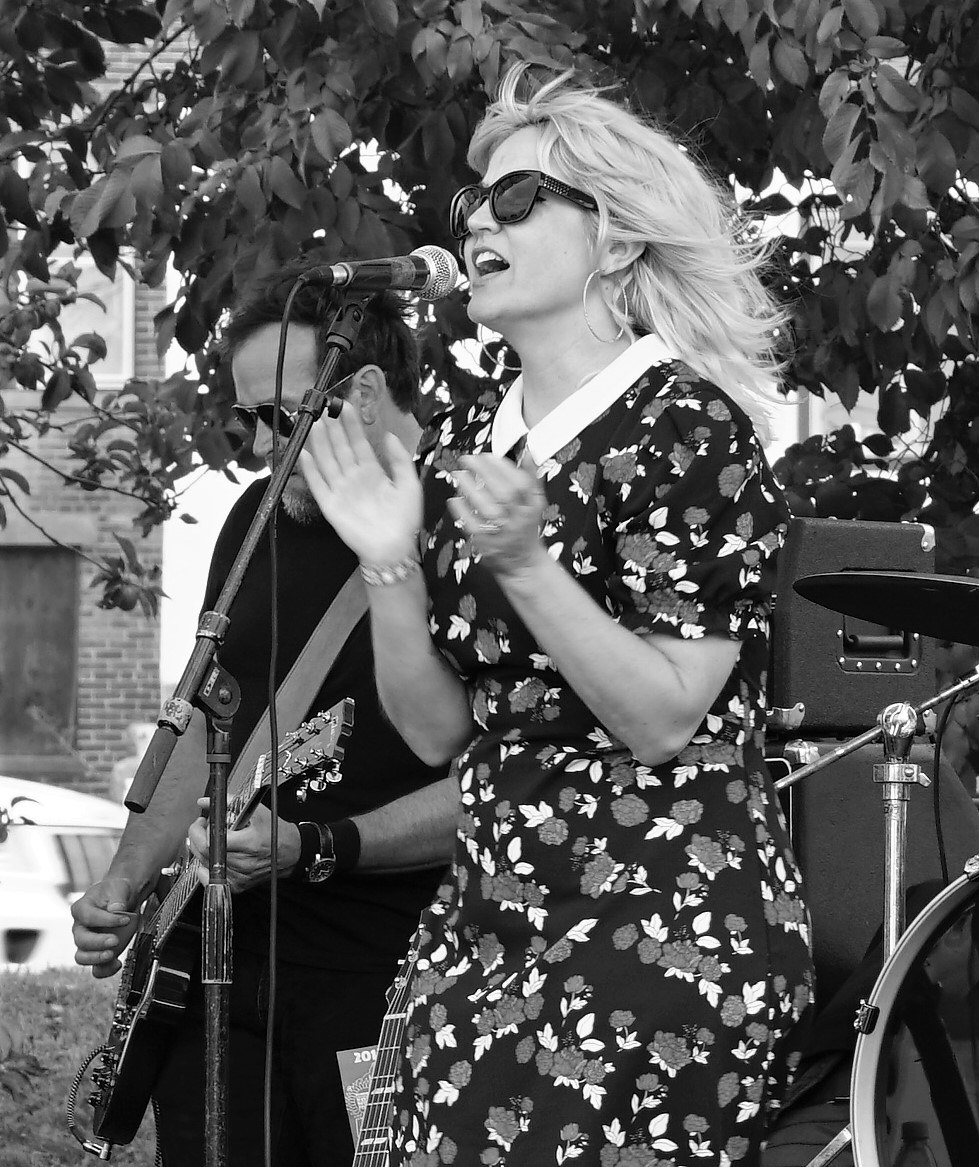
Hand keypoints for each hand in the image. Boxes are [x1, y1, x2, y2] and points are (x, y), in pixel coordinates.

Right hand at [71, 877, 138, 978]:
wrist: (122, 898)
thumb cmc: (116, 891)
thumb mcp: (119, 887)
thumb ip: (118, 896)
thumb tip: (116, 909)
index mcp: (81, 908)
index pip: (88, 917)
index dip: (106, 920)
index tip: (125, 919)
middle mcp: (79, 927)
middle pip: (81, 940)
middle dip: (98, 943)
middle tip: (115, 940)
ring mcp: (86, 942)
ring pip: (82, 957)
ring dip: (97, 959)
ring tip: (113, 955)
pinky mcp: (97, 953)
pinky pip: (95, 967)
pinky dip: (104, 970)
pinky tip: (117, 964)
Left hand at [188, 800, 301, 892]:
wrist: (291, 852)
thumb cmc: (275, 833)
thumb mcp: (256, 811)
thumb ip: (229, 803)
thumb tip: (206, 801)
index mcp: (249, 843)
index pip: (213, 841)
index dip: (202, 831)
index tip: (204, 822)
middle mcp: (244, 862)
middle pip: (205, 853)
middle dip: (197, 837)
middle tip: (202, 827)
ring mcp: (240, 876)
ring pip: (205, 864)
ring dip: (202, 850)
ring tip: (211, 839)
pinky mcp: (237, 885)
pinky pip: (211, 878)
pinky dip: (206, 867)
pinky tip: (213, 857)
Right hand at [299, 397, 421, 564]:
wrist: (393, 549)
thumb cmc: (405, 520)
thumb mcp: (409, 485)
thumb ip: (400, 460)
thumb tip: (389, 435)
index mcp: (373, 473)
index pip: (359, 443)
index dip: (352, 425)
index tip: (346, 406)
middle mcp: (354, 478)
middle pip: (340, 448)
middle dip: (334, 428)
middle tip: (327, 406)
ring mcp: (341, 490)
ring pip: (327, 461)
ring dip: (321, 442)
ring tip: (316, 422)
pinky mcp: (331, 505)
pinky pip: (317, 484)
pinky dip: (309, 470)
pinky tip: (304, 453)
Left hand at [449, 453, 547, 579]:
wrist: (523, 563)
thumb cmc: (526, 527)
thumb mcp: (535, 502)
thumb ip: (531, 477)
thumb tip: (528, 451)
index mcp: (533, 506)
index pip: (520, 483)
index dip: (503, 468)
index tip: (487, 456)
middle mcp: (520, 519)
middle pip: (504, 493)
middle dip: (485, 473)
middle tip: (467, 459)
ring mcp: (504, 533)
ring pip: (488, 508)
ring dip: (471, 489)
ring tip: (458, 475)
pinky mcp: (487, 544)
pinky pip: (473, 526)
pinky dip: (463, 511)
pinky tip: (454, 499)